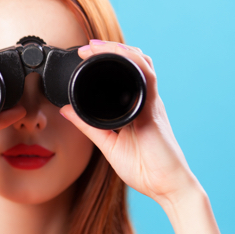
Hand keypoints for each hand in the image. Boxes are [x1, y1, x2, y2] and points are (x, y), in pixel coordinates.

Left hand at [60, 40, 199, 204]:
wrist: (167, 186)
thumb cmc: (144, 169)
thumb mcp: (109, 144)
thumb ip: (88, 126)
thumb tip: (66, 110)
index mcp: (135, 108)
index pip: (123, 75)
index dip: (107, 60)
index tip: (84, 55)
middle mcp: (146, 101)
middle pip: (134, 63)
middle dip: (112, 49)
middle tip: (88, 47)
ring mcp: (152, 104)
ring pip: (141, 65)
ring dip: (120, 51)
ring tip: (97, 47)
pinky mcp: (155, 111)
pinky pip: (147, 80)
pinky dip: (133, 64)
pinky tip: (120, 57)